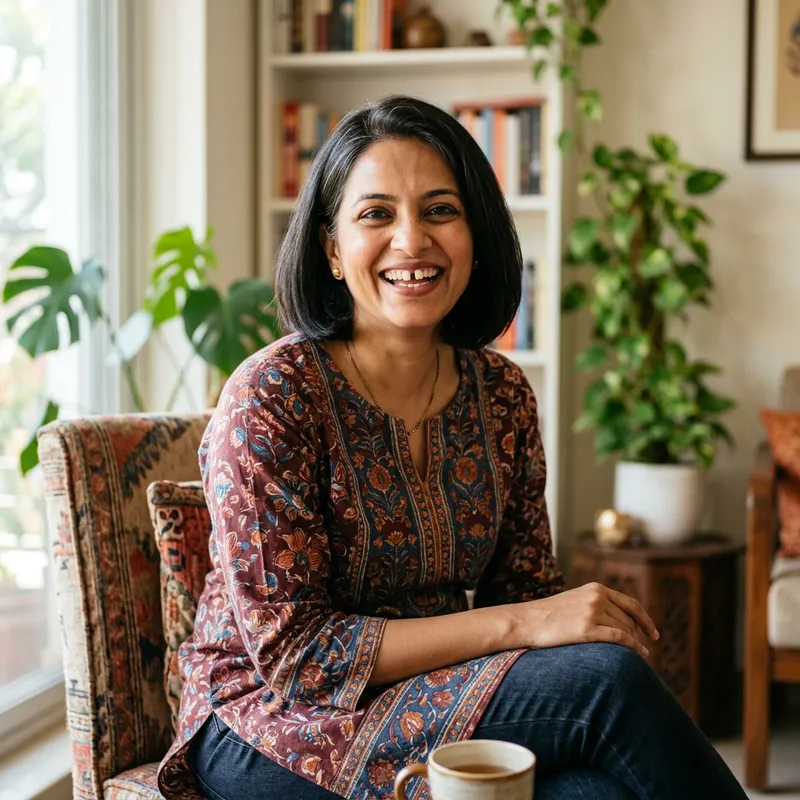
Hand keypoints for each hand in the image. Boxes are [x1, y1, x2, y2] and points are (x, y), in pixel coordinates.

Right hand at [510, 582, 658, 657]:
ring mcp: (592, 612)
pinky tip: (640, 654)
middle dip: (640, 635)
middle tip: (646, 648)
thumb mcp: (574, 601)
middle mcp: (596, 597)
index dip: (645, 619)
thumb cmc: (547, 615)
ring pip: (626, 629)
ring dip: (637, 642)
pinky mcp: (586, 628)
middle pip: (629, 619)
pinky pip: (619, 638)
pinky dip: (634, 646)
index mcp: (595, 588)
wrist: (526, 620)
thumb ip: (595, 604)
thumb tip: (615, 619)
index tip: (653, 632)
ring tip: (642, 654)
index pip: (630, 604)